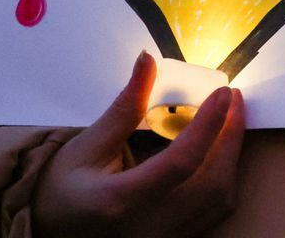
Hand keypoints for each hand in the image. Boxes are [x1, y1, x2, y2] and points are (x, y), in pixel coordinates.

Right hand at [33, 51, 244, 237]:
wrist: (51, 225)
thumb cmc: (62, 187)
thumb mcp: (87, 143)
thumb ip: (125, 106)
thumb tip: (148, 63)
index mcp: (121, 200)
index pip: (181, 162)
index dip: (209, 125)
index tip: (222, 93)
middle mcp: (150, 227)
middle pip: (212, 183)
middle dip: (231, 136)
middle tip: (233, 99)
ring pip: (219, 199)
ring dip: (231, 156)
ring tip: (230, 119)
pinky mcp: (175, 237)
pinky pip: (214, 210)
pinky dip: (223, 176)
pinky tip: (219, 150)